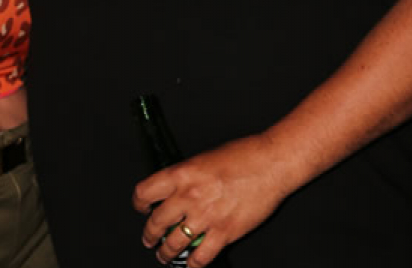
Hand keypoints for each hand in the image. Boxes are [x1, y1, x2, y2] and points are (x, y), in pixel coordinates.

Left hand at [132, 134, 297, 266]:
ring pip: (174, 243)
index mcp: (181, 174)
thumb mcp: (203, 159)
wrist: (272, 163)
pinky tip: (191, 264)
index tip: (141, 208)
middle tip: (149, 238)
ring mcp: (206, 216)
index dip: (139, 204)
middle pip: (156, 222)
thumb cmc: (243, 155)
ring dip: (166, 252)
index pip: (144, 193)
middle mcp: (189, 195)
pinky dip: (193, 264)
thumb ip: (186, 177)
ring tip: (164, 255)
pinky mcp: (225, 232)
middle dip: (149, 234)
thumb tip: (174, 191)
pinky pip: (201, 256)